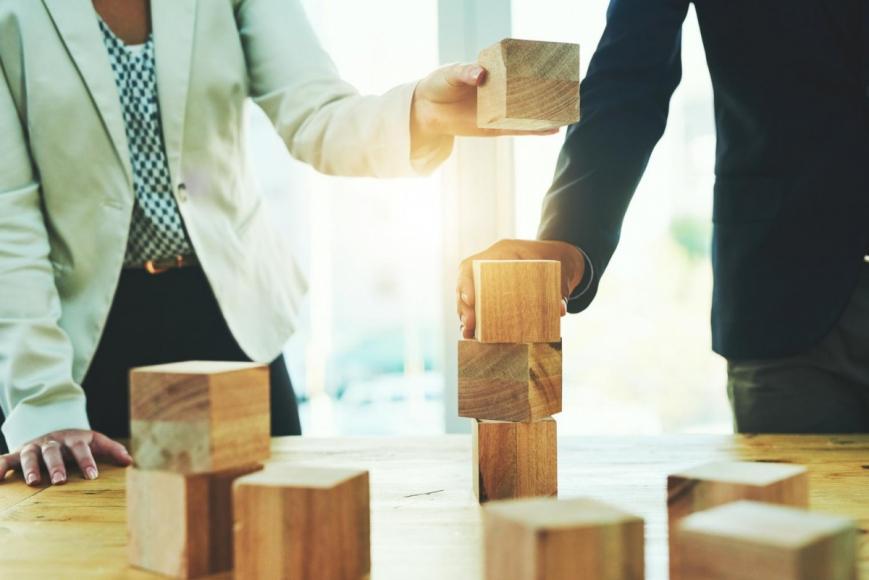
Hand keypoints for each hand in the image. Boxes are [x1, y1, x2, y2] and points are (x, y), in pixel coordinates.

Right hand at [0, 430, 131, 485]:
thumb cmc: (78, 442)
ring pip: (30, 454)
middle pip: (54, 451)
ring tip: (35, 482)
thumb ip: (112, 450)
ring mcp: (34, 446)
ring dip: (31, 467)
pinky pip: (6, 459)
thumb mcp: (95, 442)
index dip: (87, 461)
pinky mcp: (18, 453)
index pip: (81, 448)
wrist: (54, 430)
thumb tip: (130, 461)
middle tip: (61, 481)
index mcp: (74, 438)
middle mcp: (53, 441)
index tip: (92, 476)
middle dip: (57, 465)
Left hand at [410, 63, 557, 149]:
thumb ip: (465, 72)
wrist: (426, 109)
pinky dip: (535, 130)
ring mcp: (499, 110)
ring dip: (547, 112)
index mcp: (494, 73)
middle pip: (528, 91)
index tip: (555, 63)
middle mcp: (500, 91)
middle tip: (570, 88)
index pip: (518, 68)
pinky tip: (553, 129)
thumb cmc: (439, 84)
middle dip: (548, 90)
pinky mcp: (495, 127)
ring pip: (527, 112)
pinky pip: (518, 129)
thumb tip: (481, 75)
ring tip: (569, 111)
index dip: (535, 66)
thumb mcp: (451, 73)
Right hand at [457, 239, 585, 338]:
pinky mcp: (495, 295)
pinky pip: (480, 308)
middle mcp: (490, 266)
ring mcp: (490, 281)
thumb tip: (559, 310)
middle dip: (464, 306)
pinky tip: (475, 336)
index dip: (465, 283)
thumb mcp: (561, 270)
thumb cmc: (557, 260)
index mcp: (502, 252)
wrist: (562, 260)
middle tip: (469, 324)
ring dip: (467, 316)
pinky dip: (477, 322)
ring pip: (469, 298)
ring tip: (468, 333)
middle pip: (466, 285)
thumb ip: (559, 289)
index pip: (472, 265)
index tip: (469, 301)